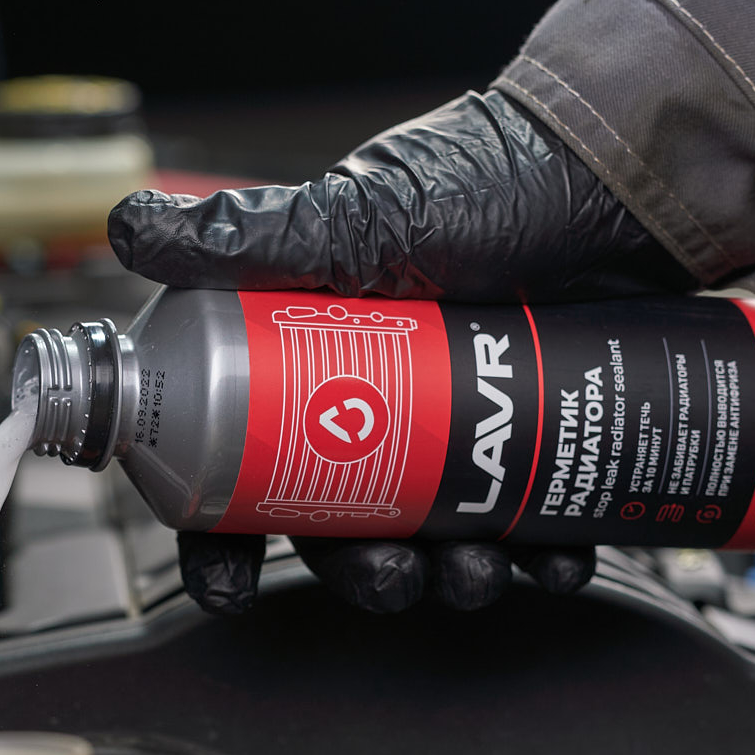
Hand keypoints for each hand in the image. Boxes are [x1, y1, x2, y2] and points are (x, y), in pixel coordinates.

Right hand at [109, 90, 692, 612]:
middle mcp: (385, 404)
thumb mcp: (371, 213)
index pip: (244, 463)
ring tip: (479, 571)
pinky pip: (535, 523)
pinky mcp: (544, 438)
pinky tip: (557, 556)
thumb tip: (131, 233)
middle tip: (392, 577)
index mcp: (318, 361)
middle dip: (361, 573)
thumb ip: (257, 233)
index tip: (230, 584)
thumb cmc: (492, 177)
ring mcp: (468, 427)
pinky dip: (544, 554)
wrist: (623, 169)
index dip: (224, 536)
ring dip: (450, 577)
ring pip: (438, 537)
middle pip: (346, 523)